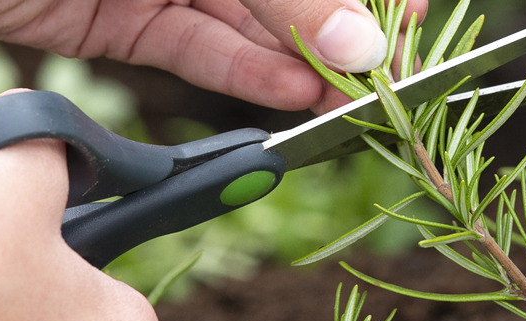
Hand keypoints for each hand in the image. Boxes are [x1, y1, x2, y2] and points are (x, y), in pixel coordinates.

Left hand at [0, 0, 424, 112]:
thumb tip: (356, 39)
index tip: (415, 19)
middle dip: (332, 26)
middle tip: (387, 76)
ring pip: (241, 17)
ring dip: (295, 57)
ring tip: (347, 99)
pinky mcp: (110, 15)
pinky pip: (191, 44)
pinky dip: (238, 70)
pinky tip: (290, 93)